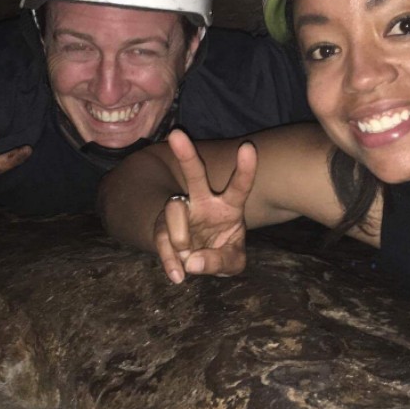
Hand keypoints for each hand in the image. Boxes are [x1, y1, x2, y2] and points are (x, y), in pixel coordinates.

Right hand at [155, 129, 256, 283]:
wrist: (197, 261)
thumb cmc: (222, 253)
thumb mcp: (232, 262)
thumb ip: (221, 261)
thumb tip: (192, 261)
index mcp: (229, 205)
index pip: (239, 185)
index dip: (245, 168)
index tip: (248, 147)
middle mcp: (203, 202)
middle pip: (195, 175)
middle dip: (186, 154)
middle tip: (176, 134)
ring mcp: (181, 212)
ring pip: (174, 209)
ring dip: (181, 235)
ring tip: (188, 255)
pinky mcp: (164, 228)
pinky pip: (162, 238)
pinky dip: (169, 259)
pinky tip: (177, 274)